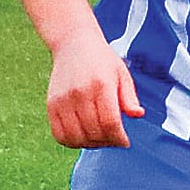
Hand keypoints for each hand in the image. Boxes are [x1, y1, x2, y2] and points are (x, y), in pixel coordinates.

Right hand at [46, 22, 143, 148]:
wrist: (73, 44)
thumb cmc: (101, 61)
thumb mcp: (121, 74)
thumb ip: (130, 97)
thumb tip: (138, 115)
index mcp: (101, 85)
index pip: (110, 123)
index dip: (119, 138)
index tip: (125, 141)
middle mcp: (80, 93)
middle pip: (94, 132)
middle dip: (107, 142)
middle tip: (114, 139)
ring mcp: (63, 100)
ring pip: (76, 137)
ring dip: (90, 144)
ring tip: (99, 138)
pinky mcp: (51, 105)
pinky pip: (60, 135)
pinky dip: (72, 142)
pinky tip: (83, 137)